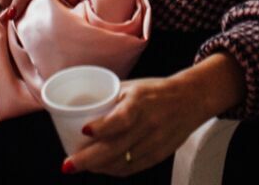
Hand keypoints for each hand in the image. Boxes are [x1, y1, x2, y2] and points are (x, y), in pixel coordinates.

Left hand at [65, 59, 241, 176]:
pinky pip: (131, 168)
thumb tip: (75, 109)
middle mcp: (148, 124)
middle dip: (88, 160)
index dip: (103, 127)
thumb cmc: (156, 91)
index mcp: (141, 102)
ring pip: (121, 162)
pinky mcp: (158, 155)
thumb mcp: (132, 87)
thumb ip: (109, 101)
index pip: (122, 118)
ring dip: (97, 167)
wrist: (190, 100)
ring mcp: (154, 142)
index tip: (84, 130)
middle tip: (68, 165)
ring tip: (79, 166)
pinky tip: (100, 168)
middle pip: (116, 148)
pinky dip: (112, 170)